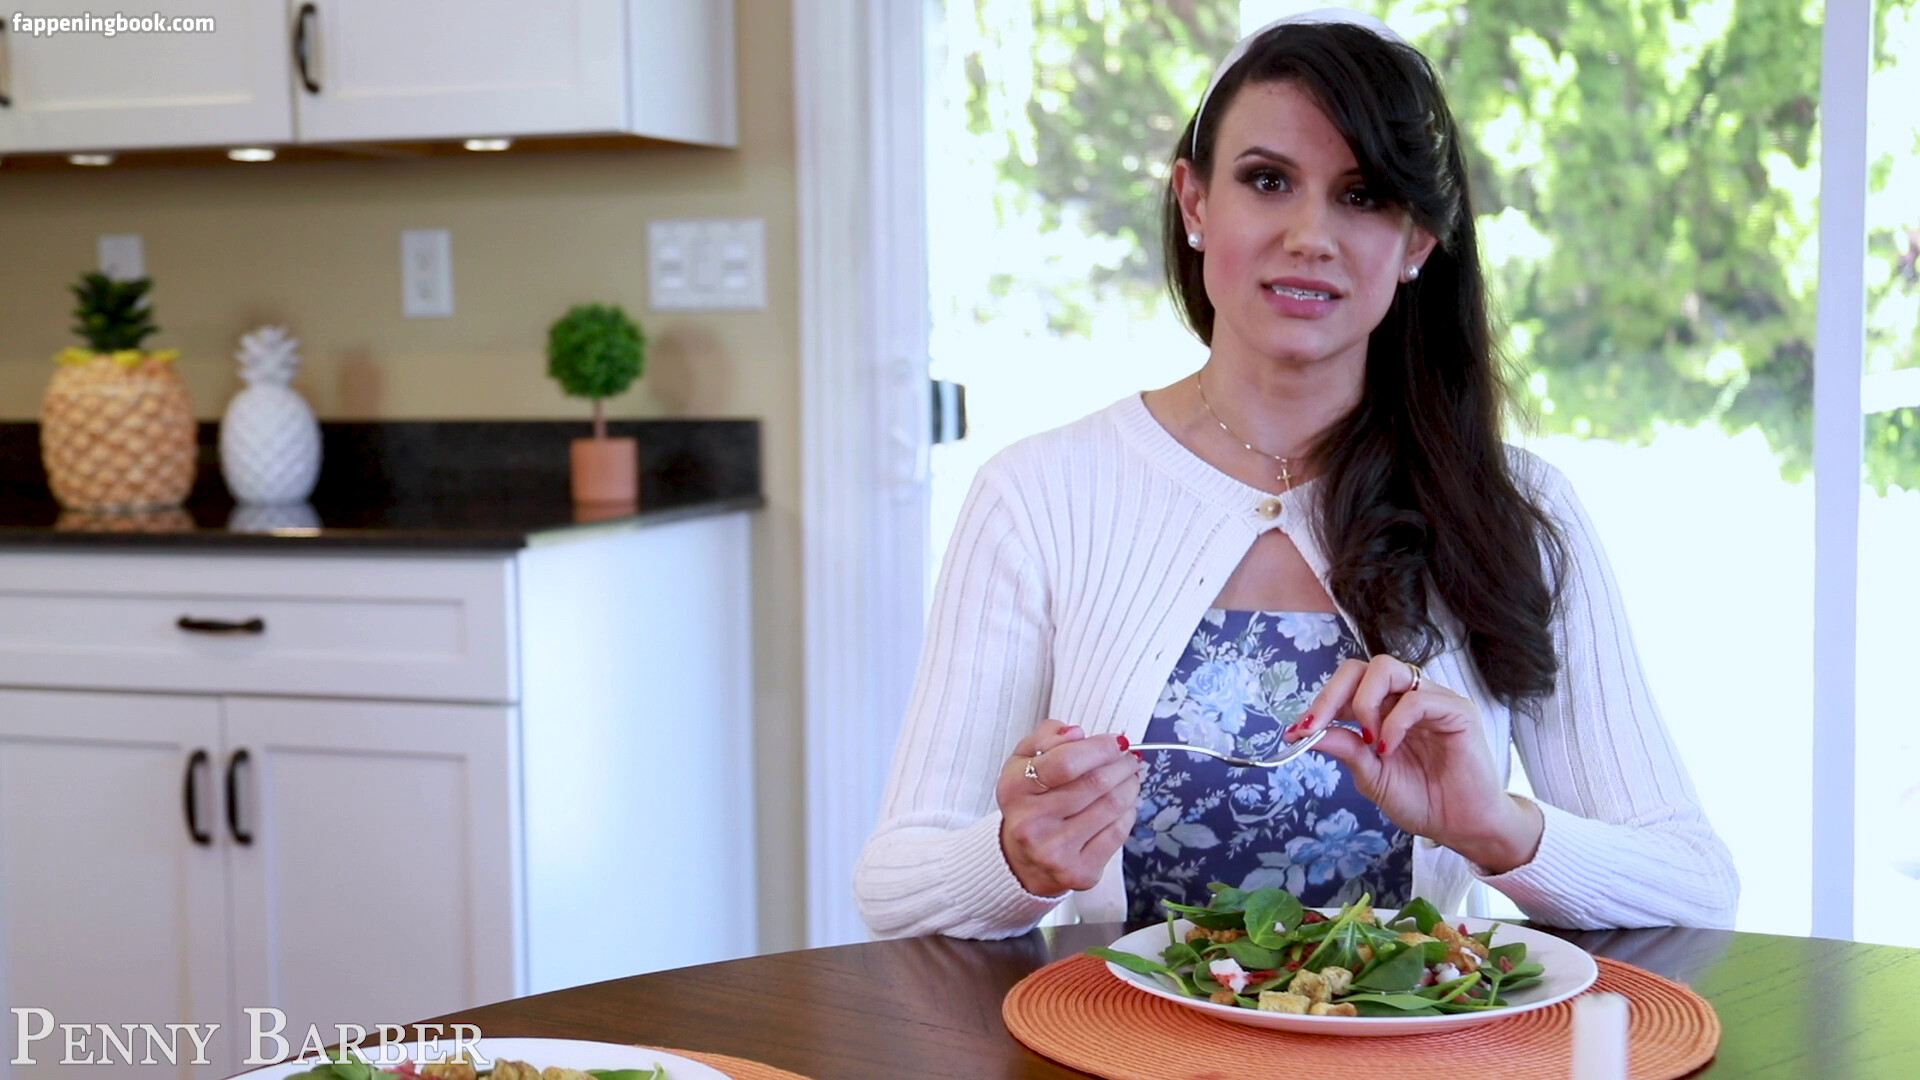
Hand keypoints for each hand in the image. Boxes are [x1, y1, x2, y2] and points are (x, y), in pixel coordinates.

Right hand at [997, 718, 1139, 895]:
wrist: (1020, 859)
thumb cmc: (1028, 803)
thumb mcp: (1023, 762)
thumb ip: (1046, 737)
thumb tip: (1077, 733)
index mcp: (1015, 789)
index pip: (1065, 762)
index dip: (1099, 748)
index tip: (1117, 742)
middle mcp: (1030, 822)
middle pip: (1095, 784)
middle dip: (1122, 765)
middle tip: (1129, 758)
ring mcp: (1054, 850)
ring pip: (1112, 807)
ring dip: (1130, 786)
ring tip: (1130, 778)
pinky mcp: (1077, 871)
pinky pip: (1117, 833)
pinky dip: (1129, 813)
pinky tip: (1126, 805)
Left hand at [1289, 656, 1542, 872]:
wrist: (1462, 827)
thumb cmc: (1423, 800)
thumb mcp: (1372, 777)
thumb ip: (1346, 750)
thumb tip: (1307, 732)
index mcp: (1385, 710)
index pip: (1348, 685)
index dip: (1321, 703)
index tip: (1297, 730)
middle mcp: (1407, 698)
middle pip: (1363, 667)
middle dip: (1332, 694)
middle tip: (1317, 726)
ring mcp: (1433, 700)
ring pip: (1387, 669)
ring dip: (1363, 703)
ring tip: (1368, 742)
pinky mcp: (1457, 710)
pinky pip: (1417, 699)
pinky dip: (1394, 722)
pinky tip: (1388, 749)